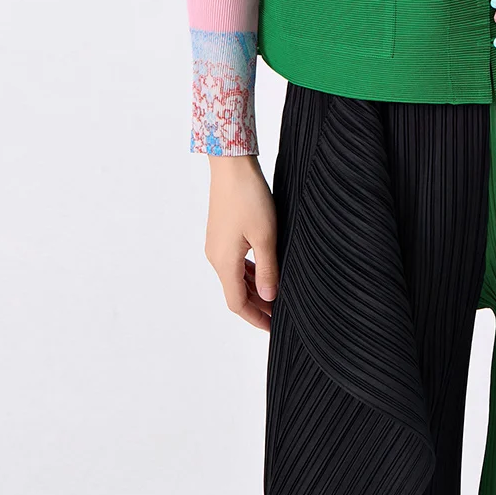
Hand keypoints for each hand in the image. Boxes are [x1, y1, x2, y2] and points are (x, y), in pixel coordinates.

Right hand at [204, 154, 278, 330]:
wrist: (231, 166)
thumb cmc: (249, 197)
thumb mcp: (266, 235)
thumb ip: (268, 268)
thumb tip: (269, 297)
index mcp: (224, 262)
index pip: (237, 303)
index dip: (256, 318)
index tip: (273, 328)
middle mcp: (215, 257)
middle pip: (235, 292)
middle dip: (257, 306)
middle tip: (280, 315)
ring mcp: (216, 245)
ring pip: (235, 277)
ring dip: (254, 288)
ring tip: (276, 295)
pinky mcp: (220, 234)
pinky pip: (234, 262)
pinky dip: (248, 272)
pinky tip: (263, 270)